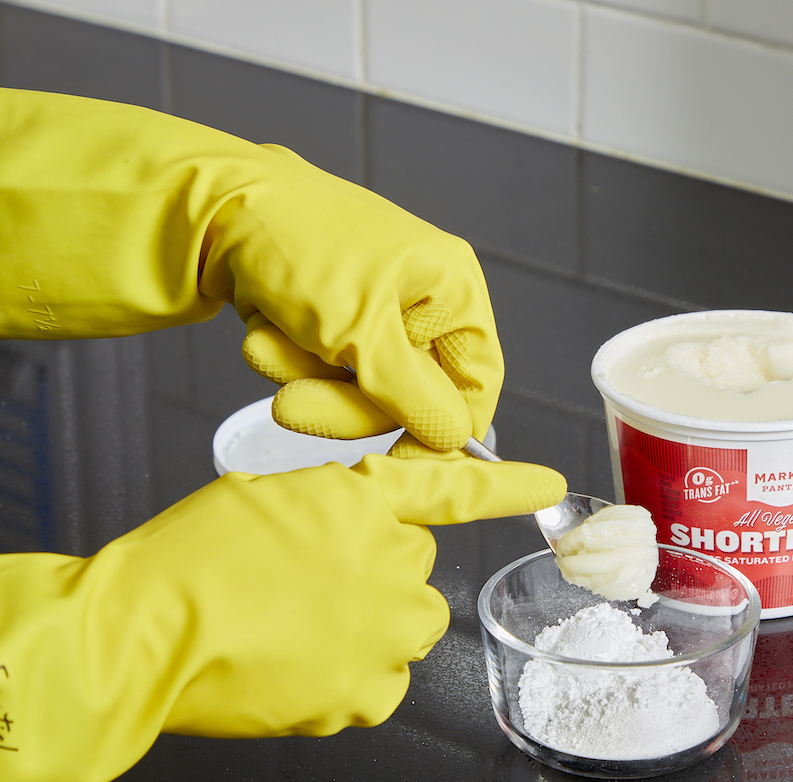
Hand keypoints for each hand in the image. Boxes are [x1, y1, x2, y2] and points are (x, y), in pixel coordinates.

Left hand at [0, 88, 499, 449]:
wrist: (212, 204)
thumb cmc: (299, 245)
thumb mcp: (362, 333)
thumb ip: (412, 395)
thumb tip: (453, 437)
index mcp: (452, 289)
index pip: (477, 382)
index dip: (443, 430)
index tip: (402, 463)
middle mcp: (424, 299)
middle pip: (410, 393)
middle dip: (343, 402)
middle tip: (291, 406)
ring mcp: (377, 309)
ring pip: (359, 387)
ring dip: (305, 377)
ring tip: (266, 346)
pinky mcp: (335, 317)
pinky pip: (324, 369)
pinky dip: (290, 358)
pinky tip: (264, 330)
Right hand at [0, 454, 565, 781]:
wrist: (140, 636)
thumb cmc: (186, 561)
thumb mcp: (269, 499)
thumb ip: (336, 509)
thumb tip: (357, 533)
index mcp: (365, 501)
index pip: (455, 487)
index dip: (508, 485)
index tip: (551, 485)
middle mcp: (391, 562)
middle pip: (416, 566)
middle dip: (378, 571)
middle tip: (311, 583)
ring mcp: (385, 630)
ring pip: (406, 625)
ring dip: (371, 624)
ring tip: (301, 627)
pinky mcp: (368, 691)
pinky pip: (381, 681)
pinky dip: (351, 677)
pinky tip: (301, 666)